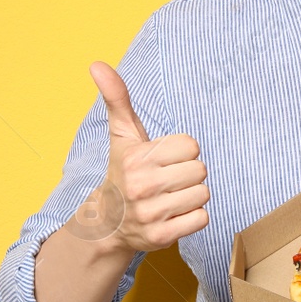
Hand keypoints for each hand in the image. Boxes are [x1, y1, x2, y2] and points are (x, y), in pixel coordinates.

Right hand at [87, 60, 208, 253]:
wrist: (109, 222)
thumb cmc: (124, 170)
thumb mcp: (122, 134)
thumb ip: (117, 97)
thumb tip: (97, 64)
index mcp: (137, 158)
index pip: (191, 146)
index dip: (181, 151)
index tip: (163, 159)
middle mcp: (142, 187)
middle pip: (201, 170)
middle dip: (188, 173)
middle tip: (168, 179)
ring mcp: (151, 214)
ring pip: (203, 194)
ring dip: (192, 195)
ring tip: (170, 196)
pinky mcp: (162, 237)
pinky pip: (202, 219)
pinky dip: (193, 217)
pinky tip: (174, 214)